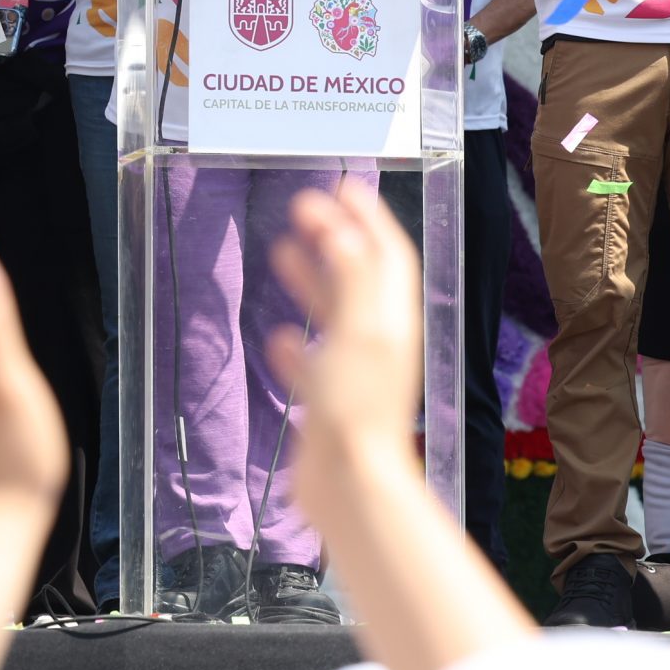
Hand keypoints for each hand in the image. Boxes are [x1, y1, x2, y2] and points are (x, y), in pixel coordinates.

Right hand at [266, 179, 423, 476]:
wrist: (350, 483)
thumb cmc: (356, 407)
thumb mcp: (358, 330)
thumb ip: (350, 278)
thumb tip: (343, 231)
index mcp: (391, 320)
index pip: (386, 255)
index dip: (368, 218)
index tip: (344, 186)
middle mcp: (378, 343)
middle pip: (360, 277)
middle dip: (336, 238)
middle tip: (304, 207)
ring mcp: (355, 374)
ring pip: (335, 315)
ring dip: (312, 280)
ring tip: (283, 254)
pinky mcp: (329, 403)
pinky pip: (312, 364)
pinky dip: (296, 345)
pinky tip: (277, 338)